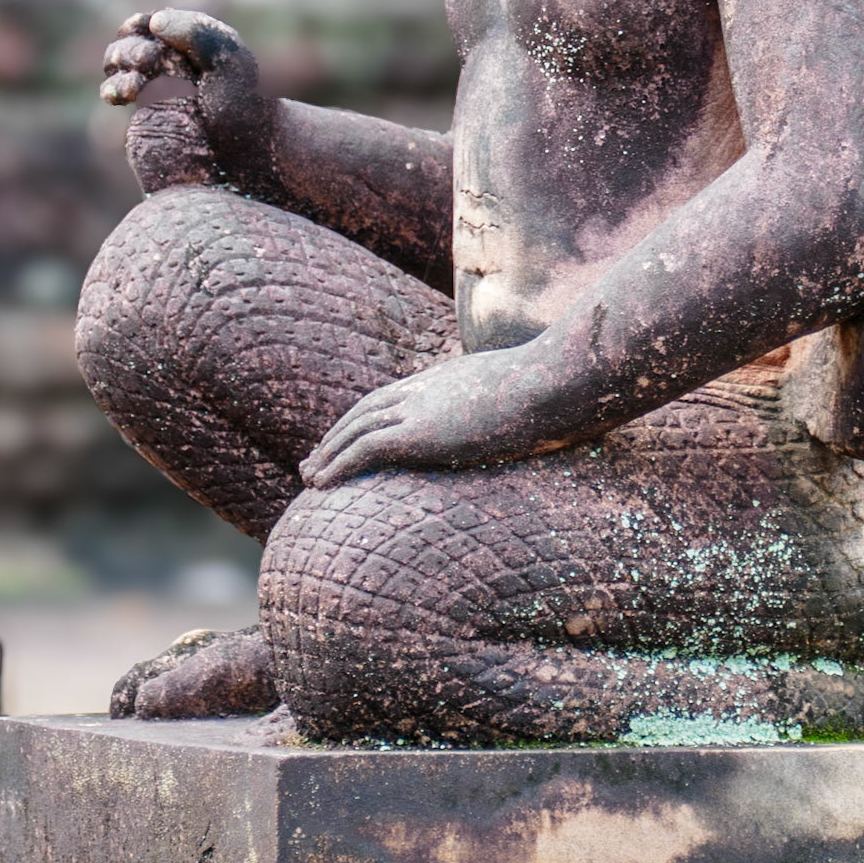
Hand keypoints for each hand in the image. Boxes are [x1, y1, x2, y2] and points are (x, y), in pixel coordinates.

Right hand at [100, 8, 259, 123]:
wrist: (239, 159)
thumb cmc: (242, 109)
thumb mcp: (231, 61)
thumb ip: (197, 34)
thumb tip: (154, 23)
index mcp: (197, 44)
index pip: (159, 23)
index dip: (144, 23)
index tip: (145, 27)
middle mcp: (175, 63)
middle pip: (133, 39)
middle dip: (132, 46)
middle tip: (147, 60)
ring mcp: (157, 87)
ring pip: (119, 62)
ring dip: (118, 62)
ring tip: (135, 82)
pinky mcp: (144, 113)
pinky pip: (116, 91)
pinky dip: (113, 87)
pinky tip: (123, 95)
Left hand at [302, 348, 560, 485]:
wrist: (551, 382)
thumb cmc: (555, 387)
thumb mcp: (530, 389)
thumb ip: (518, 401)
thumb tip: (537, 418)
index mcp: (447, 378)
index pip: (394, 397)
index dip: (368, 417)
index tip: (352, 436)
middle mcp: (425, 388)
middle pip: (366, 411)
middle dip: (337, 435)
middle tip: (314, 460)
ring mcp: (420, 408)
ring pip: (356, 429)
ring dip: (328, 453)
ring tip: (308, 476)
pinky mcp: (419, 432)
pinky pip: (364, 449)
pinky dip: (336, 464)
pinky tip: (318, 484)